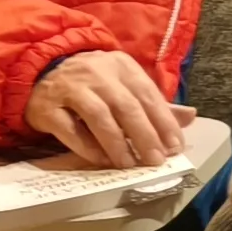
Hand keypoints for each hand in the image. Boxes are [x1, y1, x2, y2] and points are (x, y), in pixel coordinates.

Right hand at [23, 51, 188, 165]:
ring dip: (117, 143)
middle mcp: (97, 73)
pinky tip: (101, 160)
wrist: (40, 71)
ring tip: (129, 164)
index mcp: (122, 66)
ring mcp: (70, 88)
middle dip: (145, 135)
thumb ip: (154, 103)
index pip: (148, 94)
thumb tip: (191, 117)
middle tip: (156, 160)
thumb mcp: (124, 84)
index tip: (175, 147)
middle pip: (126, 106)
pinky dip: (86, 146)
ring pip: (99, 116)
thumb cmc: (92, 82)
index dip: (163, 122)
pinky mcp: (47, 107)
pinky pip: (69, 129)